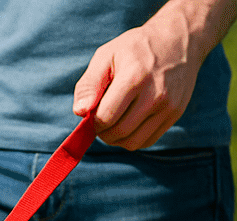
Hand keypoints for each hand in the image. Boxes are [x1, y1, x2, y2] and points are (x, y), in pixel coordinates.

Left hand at [73, 3, 219, 148]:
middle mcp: (155, 94)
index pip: (105, 118)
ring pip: (132, 143)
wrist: (179, 39)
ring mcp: (168, 106)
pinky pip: (147, 141)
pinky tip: (131, 122)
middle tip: (103, 117)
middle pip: (118, 133)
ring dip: (117, 139)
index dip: (93, 120)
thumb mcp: (106, 55)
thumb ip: (88, 84)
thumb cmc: (135, 48)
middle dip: (103, 131)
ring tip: (115, 121)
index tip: (93, 111)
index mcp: (134, 78)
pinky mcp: (176, 113)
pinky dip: (133, 138)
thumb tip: (80, 112)